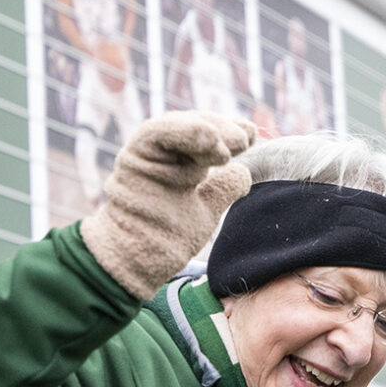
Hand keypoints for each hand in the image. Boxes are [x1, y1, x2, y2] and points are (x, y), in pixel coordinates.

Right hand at [78, 112, 255, 297]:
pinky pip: (155, 132)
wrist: (138, 261)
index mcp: (180, 161)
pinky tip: (207, 135)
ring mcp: (146, 153)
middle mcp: (163, 153)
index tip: (252, 135)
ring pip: (178, 124)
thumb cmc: (167, 238)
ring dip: (206, 130)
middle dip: (222, 129)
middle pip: (195, 126)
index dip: (230, 132)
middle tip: (244, 140)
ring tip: (226, 147)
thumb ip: (222, 188)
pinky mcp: (133, 158)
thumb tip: (243, 171)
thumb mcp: (206, 209)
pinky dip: (182, 129)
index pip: (208, 136)